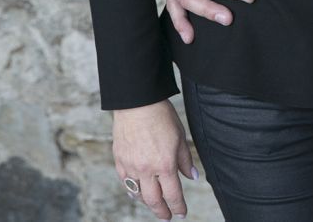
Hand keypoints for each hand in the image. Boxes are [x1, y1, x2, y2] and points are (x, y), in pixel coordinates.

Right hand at [113, 99, 196, 218]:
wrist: (137, 102)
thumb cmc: (161, 116)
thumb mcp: (179, 136)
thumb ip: (185, 159)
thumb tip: (192, 176)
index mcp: (164, 164)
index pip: (173, 194)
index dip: (178, 206)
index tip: (181, 213)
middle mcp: (147, 169)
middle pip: (154, 200)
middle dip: (162, 211)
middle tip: (167, 216)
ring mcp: (131, 166)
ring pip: (138, 194)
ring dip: (147, 202)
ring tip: (154, 204)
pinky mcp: (119, 160)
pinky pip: (125, 182)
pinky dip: (132, 190)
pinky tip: (136, 192)